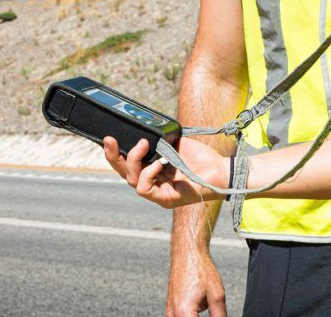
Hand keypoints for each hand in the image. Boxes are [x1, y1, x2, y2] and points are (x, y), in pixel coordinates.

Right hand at [103, 136, 228, 208]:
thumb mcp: (174, 143)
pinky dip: (148, 174)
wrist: (221, 169)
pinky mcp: (165, 199)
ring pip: (131, 179)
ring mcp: (158, 193)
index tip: (108, 137)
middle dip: (113, 156)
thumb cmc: (201, 158)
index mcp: (153, 170)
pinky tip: (158, 164)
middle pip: (123, 173)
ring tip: (144, 144)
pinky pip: (144, 189)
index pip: (127, 164)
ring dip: (134, 160)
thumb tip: (142, 130)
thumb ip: (157, 140)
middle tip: (109, 139)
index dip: (115, 153)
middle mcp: (153, 183)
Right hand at [167, 250, 226, 316]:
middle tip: (213, 312)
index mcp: (184, 313)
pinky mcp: (170, 308)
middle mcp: (172, 314)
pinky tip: (199, 310)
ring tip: (205, 305)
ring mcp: (169, 311)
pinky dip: (190, 316)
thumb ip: (220, 316)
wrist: (187, 253)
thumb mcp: (217, 296)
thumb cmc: (199, 268)